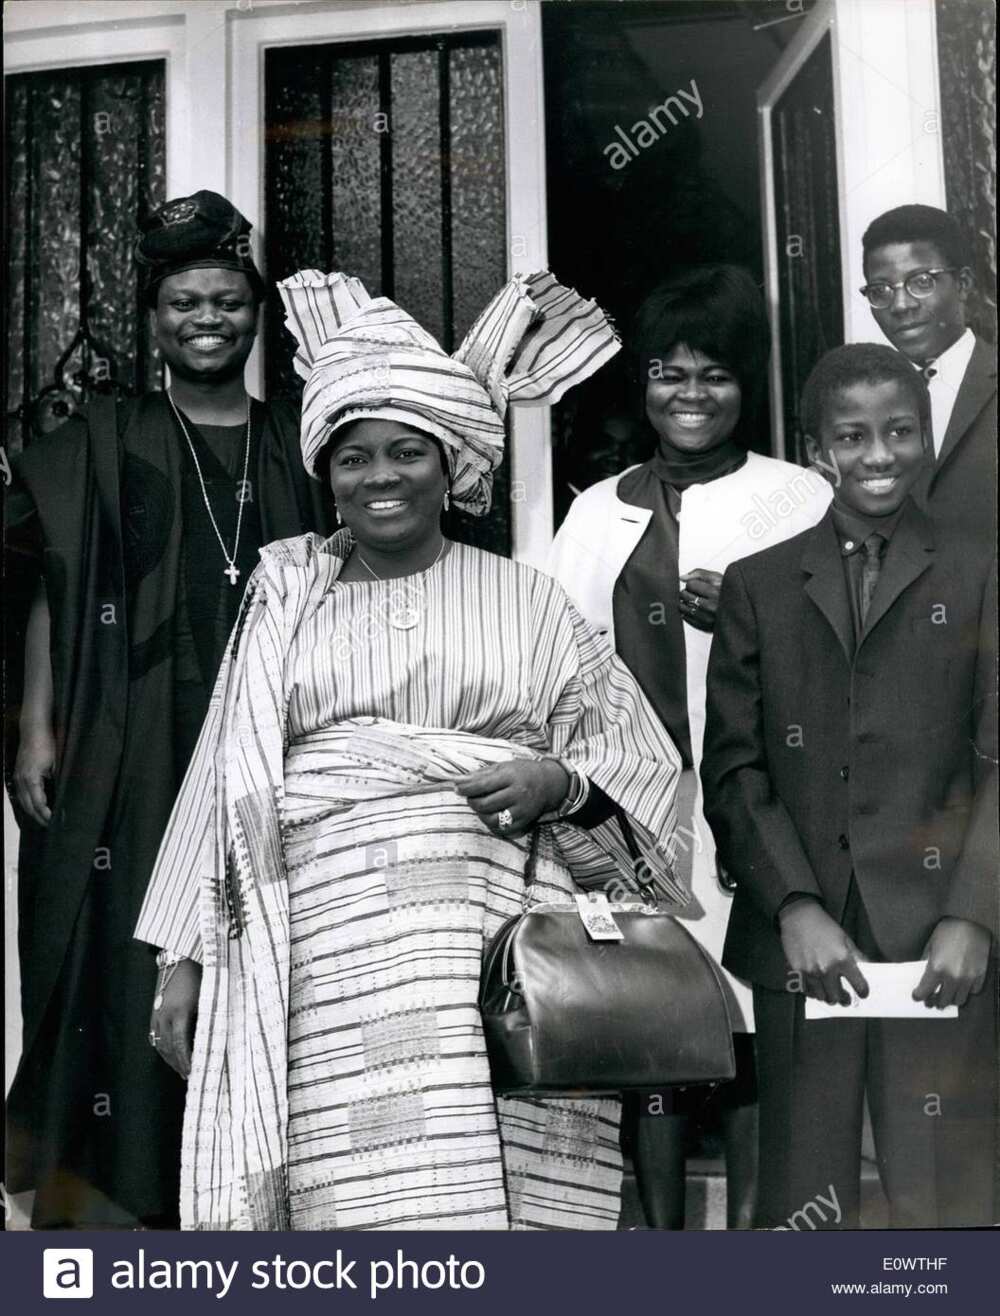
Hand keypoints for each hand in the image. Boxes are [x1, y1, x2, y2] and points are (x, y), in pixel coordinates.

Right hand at [14, 725, 55, 825]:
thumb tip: (64, 795)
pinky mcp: (18, 774)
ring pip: (23, 801)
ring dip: (32, 811)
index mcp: (31, 779)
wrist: (33, 730)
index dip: (46, 814)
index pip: (38, 803)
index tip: (54, 821)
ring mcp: (18, 777)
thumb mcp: (57, 763)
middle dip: (39, 817)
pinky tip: (36, 805)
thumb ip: (58, 779)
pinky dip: (28, 802)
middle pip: (28, 806)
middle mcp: (21, 780)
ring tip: (43, 818)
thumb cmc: (46, 744)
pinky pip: (21, 793)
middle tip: (50, 825)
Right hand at [150, 959, 201, 1078]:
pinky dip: (163, 1048)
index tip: (193, 1073)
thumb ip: (208, 1017)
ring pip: (160, 1044)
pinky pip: (155, 1036)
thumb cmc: (200, 974)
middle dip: (178, 1064)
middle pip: (169, 1048)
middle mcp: (165, 1015)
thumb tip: (215, 1038)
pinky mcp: (154, 1011)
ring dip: (170, 1059)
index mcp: (180, 1012)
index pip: (181, 1044)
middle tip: (189, 1077)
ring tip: (181, 1070)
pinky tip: (170, 1054)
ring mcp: (157, 1013)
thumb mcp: (207, 996)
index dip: (186, 1060)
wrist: (180, 956)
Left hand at [453, 758, 569, 838]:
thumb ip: (480, 774)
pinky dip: (491, 823)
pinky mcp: (524, 822)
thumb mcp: (502, 767)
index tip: (457, 788)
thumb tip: (457, 781)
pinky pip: (501, 829)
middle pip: (485, 804)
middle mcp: (518, 794)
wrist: (549, 784)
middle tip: (470, 797)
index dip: (466, 788)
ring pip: (491, 819)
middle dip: (472, 801)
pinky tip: (491, 814)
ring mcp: (522, 810)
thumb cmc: (521, 772)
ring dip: (480, 814)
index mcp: (511, 777)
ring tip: (480, 806)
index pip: (482, 785)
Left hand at [679, 569, 723, 632]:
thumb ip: (700, 574)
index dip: (692, 583)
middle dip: (688, 592)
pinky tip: (696, 609)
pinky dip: (688, 612)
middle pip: (684, 595)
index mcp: (715, 593)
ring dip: (686, 602)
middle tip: (697, 593)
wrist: (738, 611)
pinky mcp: (703, 627)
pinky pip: (685, 617)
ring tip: (696, 600)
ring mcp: (706, 619)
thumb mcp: (718, 578)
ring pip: (682, 607)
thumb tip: (682, 578)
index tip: (698, 585)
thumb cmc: (729, 593)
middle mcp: (711, 607)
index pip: (690, 585)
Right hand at [779, 899, 868, 1004]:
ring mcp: (810, 972)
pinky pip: (807, 991)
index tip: (862, 993)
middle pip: (838, 997)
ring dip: (828, 996)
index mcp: (843, 959)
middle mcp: (827, 969)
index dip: (862, 991)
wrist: (799, 916)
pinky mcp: (797, 971)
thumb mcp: (845, 939)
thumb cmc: (824, 926)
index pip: (859, 986)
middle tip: (845, 998)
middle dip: (843, 999)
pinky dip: (813, 992)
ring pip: (822, 997)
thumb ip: (857, 957)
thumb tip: (868, 970)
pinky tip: (816, 987)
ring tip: (830, 992)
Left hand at [913, 918, 990, 1009]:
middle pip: (942, 1001)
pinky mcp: (981, 976)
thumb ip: (926, 963)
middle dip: (934, 1001)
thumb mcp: (930, 946)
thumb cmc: (947, 930)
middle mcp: (952, 977)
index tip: (917, 996)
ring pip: (959, 1000)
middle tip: (931, 1000)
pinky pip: (973, 991)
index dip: (919, 996)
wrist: (970, 922)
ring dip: (951, 998)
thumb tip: (922, 978)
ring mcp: (968, 978)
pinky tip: (961, 985)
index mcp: (936, 968)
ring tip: (946, 994)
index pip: (924, 993)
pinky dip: (966, 991)